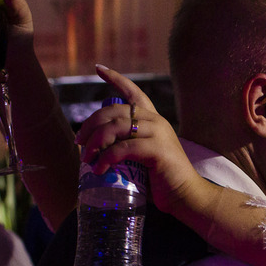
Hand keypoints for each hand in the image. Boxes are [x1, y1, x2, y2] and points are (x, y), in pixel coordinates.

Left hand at [75, 65, 210, 214]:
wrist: (187, 197)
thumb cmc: (163, 182)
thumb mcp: (142, 159)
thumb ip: (125, 148)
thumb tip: (94, 151)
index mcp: (154, 121)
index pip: (134, 93)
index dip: (115, 79)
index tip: (98, 68)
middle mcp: (156, 121)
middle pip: (113, 111)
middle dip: (90, 124)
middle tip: (78, 142)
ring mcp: (158, 134)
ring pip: (115, 128)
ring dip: (94, 141)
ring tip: (86, 158)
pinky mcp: (157, 150)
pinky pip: (123, 148)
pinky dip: (106, 159)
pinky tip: (99, 170)